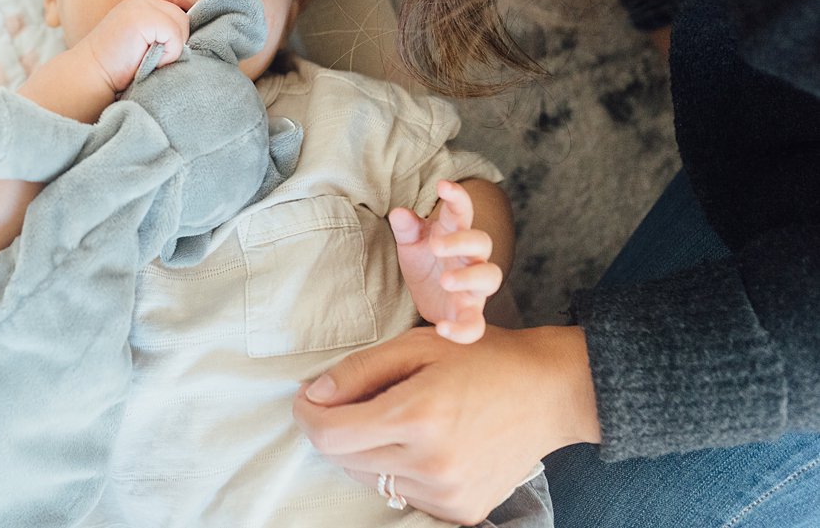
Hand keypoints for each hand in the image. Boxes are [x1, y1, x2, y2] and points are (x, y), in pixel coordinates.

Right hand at [76, 0, 189, 93]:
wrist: (90, 77)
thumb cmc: (117, 70)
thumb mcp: (143, 45)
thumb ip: (162, 34)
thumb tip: (196, 38)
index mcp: (142, 6)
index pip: (178, 16)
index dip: (174, 40)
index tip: (156, 56)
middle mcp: (141, 2)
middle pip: (183, 19)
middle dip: (174, 44)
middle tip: (151, 60)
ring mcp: (140, 7)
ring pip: (181, 26)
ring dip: (170, 50)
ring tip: (146, 60)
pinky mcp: (141, 18)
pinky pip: (174, 36)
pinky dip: (166, 55)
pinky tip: (144, 61)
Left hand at [294, 325, 599, 524]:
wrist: (551, 393)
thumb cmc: (483, 359)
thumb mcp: (416, 346)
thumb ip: (359, 370)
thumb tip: (315, 394)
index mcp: (418, 416)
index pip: (330, 434)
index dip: (307, 414)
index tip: (307, 398)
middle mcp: (431, 463)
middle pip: (344, 459)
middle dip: (335, 428)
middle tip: (352, 400)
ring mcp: (448, 493)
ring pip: (370, 479)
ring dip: (366, 450)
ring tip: (396, 418)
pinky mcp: (462, 510)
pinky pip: (403, 494)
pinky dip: (397, 469)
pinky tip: (420, 443)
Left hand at [390, 179, 501, 342]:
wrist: (428, 297)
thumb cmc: (425, 260)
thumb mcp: (411, 243)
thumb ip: (406, 229)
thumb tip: (398, 213)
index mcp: (454, 233)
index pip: (462, 210)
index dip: (457, 196)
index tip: (443, 185)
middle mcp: (470, 258)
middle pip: (482, 242)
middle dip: (463, 241)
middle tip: (436, 246)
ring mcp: (473, 286)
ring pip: (490, 277)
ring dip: (470, 278)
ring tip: (445, 280)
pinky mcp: (469, 313)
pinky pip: (476, 324)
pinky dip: (464, 330)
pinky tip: (442, 329)